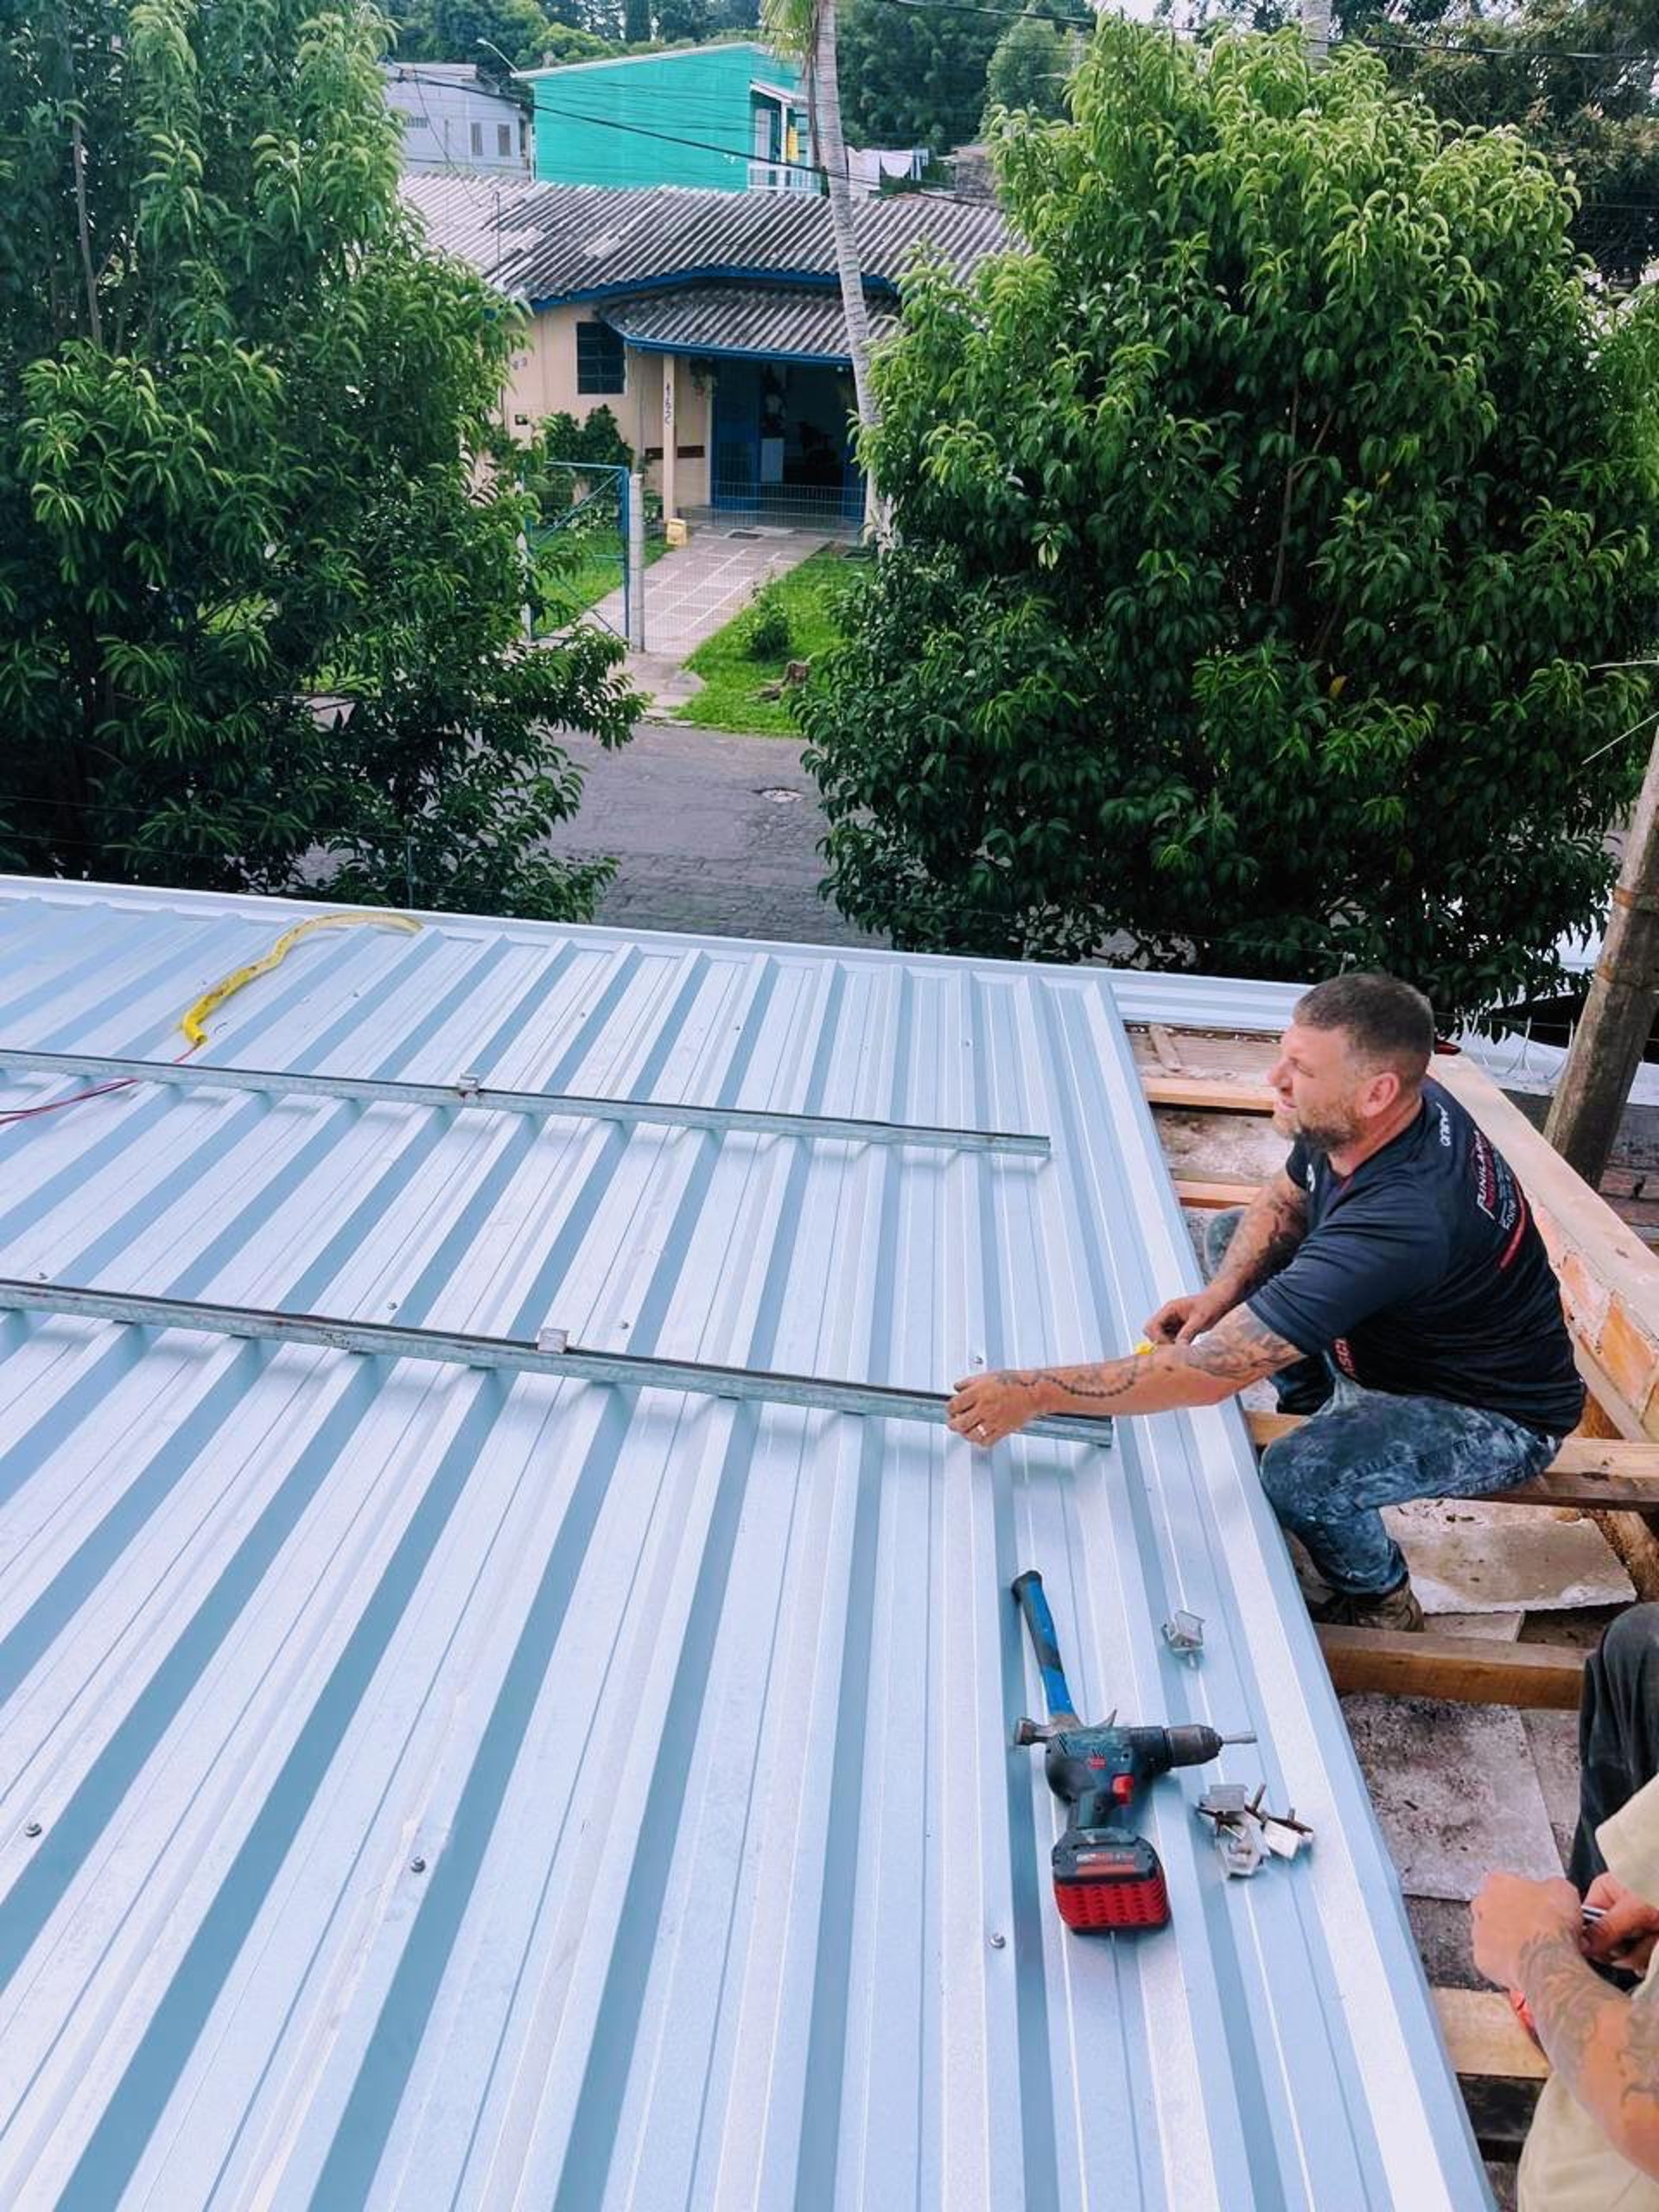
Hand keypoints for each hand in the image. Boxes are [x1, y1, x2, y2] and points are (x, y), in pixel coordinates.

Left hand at [946, 1370, 1046, 1447]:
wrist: (1033, 1392)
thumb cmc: (1014, 1382)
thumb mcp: (987, 1376)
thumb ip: (969, 1383)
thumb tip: (957, 1387)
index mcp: (979, 1392)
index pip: (954, 1405)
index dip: (949, 1408)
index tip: (951, 1409)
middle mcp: (984, 1407)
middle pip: (960, 1423)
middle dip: (953, 1424)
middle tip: (953, 1422)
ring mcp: (993, 1420)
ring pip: (971, 1435)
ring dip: (965, 1434)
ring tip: (965, 1430)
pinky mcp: (1002, 1430)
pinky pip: (986, 1441)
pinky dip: (980, 1441)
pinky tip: (979, 1435)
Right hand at [1143, 1292, 1221, 1344]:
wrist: (1220, 1300)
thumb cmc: (1212, 1304)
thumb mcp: (1201, 1319)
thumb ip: (1188, 1333)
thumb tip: (1178, 1348)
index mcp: (1170, 1309)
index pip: (1152, 1326)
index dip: (1158, 1338)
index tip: (1172, 1345)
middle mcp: (1168, 1315)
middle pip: (1151, 1332)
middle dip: (1160, 1342)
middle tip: (1176, 1347)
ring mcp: (1172, 1321)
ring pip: (1160, 1336)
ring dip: (1168, 1344)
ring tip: (1184, 1345)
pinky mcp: (1178, 1328)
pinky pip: (1169, 1339)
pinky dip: (1175, 1344)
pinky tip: (1187, 1344)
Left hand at [1472, 1873, 1583, 1989]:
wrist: (1548, 1960)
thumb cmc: (1552, 1925)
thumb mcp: (1563, 1890)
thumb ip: (1549, 1886)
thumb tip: (1552, 1890)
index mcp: (1498, 1883)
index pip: (1503, 1883)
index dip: (1522, 1895)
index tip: (1534, 1904)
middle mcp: (1482, 1905)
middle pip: (1492, 1908)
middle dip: (1510, 1917)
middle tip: (1533, 1928)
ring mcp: (1479, 1933)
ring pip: (1490, 1935)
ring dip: (1507, 1940)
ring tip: (1532, 1949)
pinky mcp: (1482, 1959)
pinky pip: (1492, 1960)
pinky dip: (1506, 1963)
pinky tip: (1524, 1964)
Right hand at [1583, 1872, 1658, 1972]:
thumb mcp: (1635, 1907)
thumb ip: (1607, 1927)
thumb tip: (1582, 1944)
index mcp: (1605, 1895)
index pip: (1586, 1924)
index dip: (1596, 1939)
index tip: (1611, 1944)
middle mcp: (1618, 1915)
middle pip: (1608, 1947)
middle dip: (1630, 1947)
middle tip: (1645, 1932)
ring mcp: (1636, 1933)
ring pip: (1630, 1958)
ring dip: (1648, 1950)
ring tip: (1658, 1932)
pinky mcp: (1650, 1947)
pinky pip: (1644, 1963)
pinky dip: (1655, 1955)